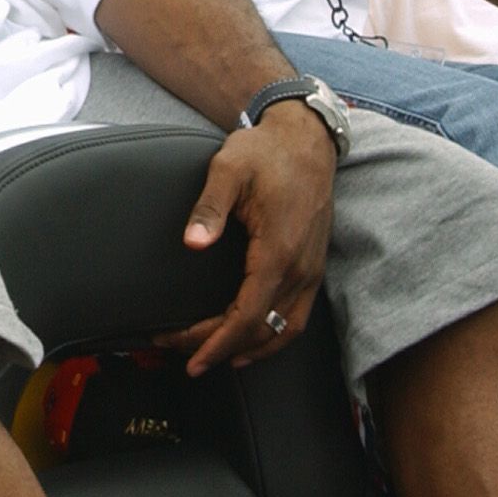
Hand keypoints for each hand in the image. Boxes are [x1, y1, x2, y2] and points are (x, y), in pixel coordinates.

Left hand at [153, 105, 334, 376]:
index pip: (247, 315)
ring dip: (250, 349)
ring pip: (285, 330)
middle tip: (183, 354)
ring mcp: (311, 269)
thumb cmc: (266, 152)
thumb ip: (209, 207)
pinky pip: (297, 316)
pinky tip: (253, 340)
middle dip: (221, 348)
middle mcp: (300, 267)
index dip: (217, 342)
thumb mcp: (229, 169)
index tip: (191, 357)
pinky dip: (274, 336)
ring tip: (214, 358)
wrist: (306, 138)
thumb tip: (192, 243)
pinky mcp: (314, 265)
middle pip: (262, 329)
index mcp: (278, 250)